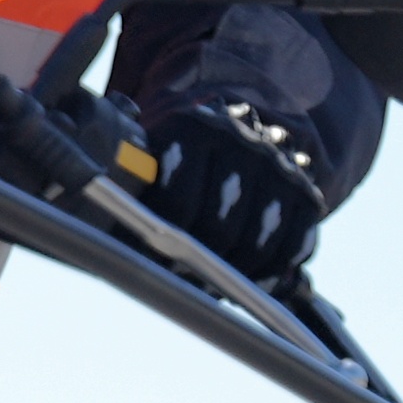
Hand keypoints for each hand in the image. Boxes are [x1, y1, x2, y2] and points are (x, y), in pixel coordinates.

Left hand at [114, 88, 328, 285]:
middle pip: (221, 231)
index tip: (152, 264)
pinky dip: (272, 273)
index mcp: (194, 129)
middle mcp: (243, 144)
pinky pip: (293, 248)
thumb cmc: (177, 152)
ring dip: (234, 276)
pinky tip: (251, 281)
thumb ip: (129, 185)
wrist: (238, 118)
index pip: (179, 204)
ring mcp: (279, 168)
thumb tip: (96, 235)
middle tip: (182, 280)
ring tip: (210, 284)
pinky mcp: (306, 193)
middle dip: (198, 266)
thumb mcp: (150, 151)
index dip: (162, 245)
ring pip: (258, 246)